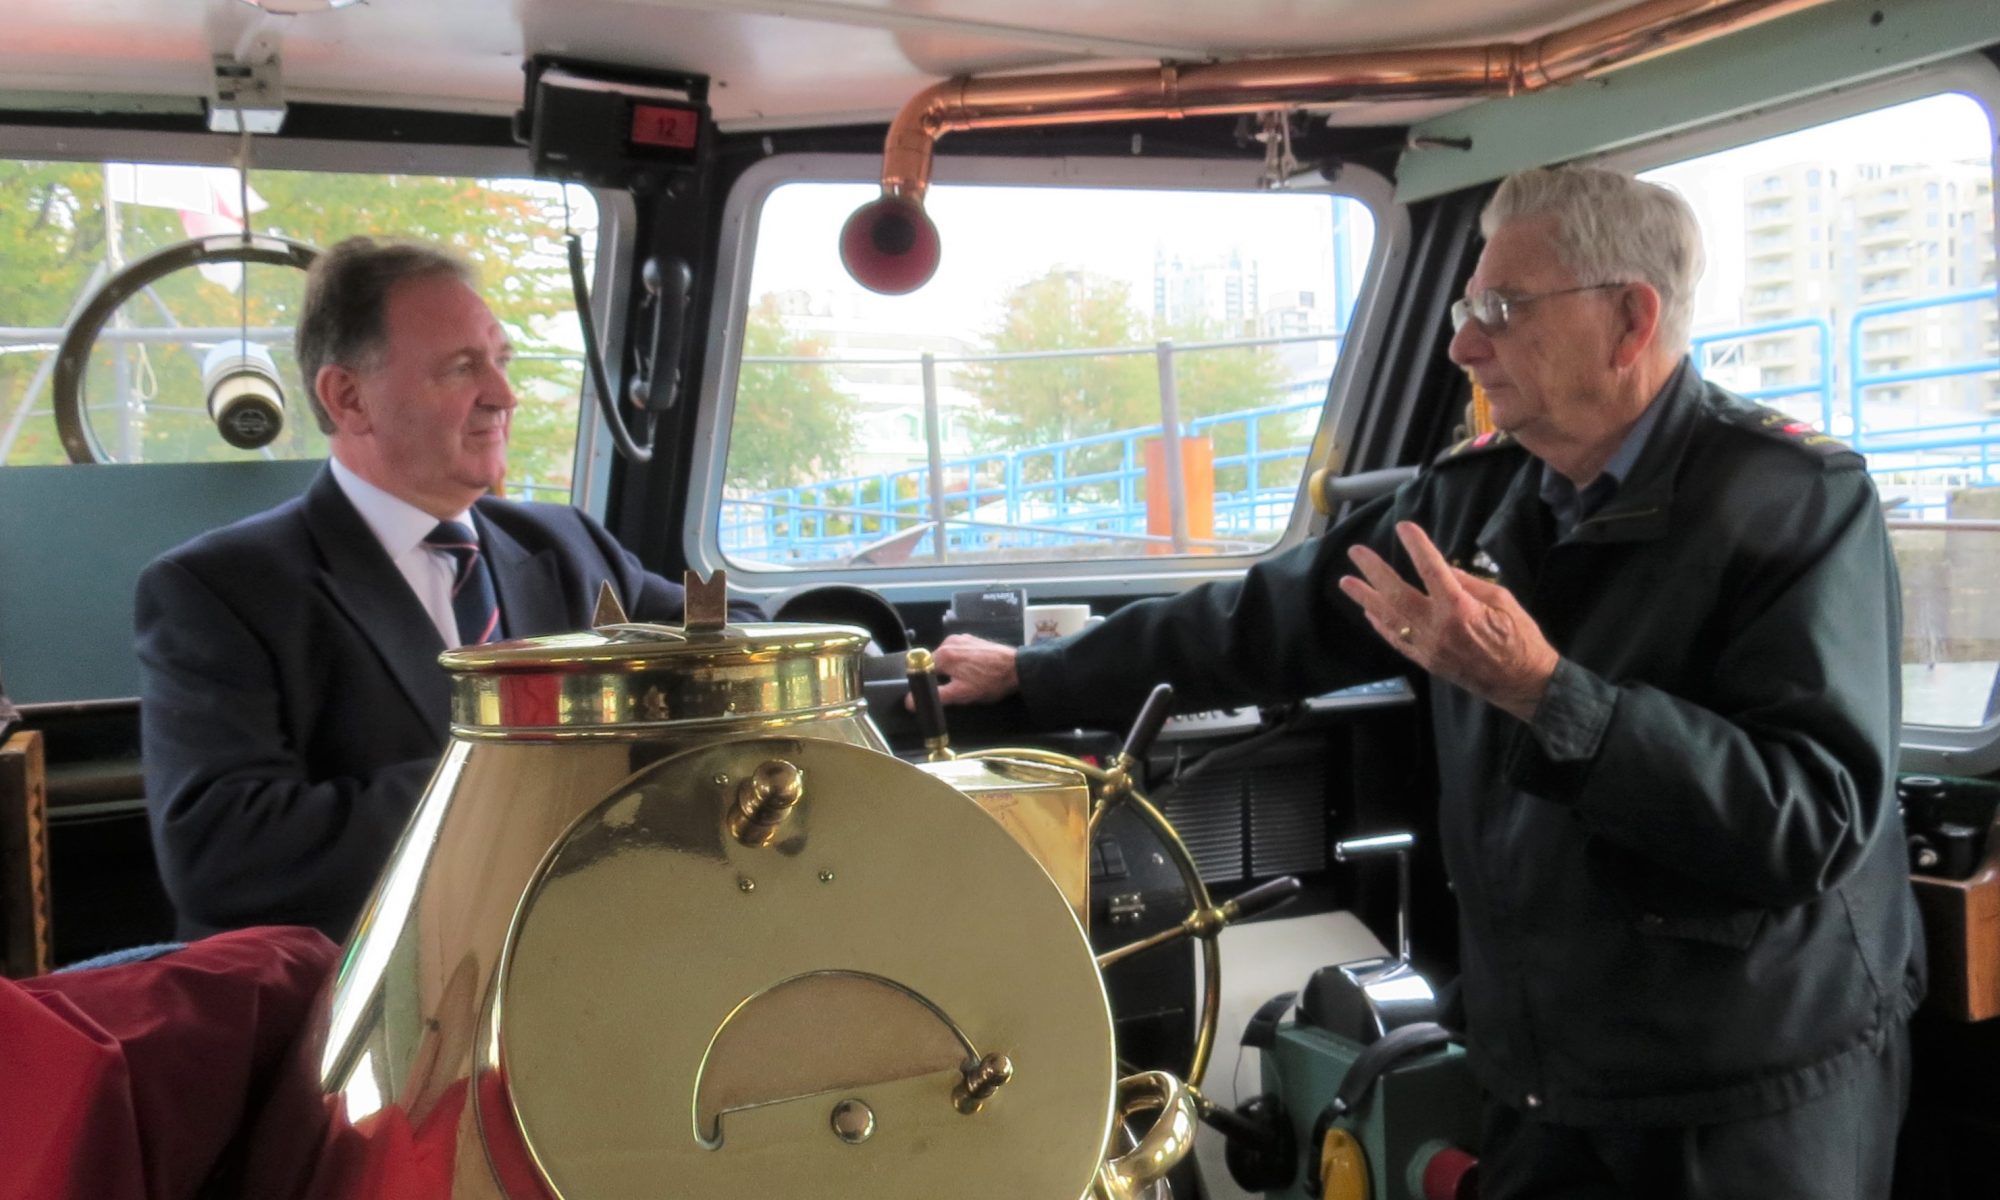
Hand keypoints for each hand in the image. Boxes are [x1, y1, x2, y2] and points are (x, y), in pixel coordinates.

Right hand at [916, 634, 1020, 705]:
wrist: (1018, 668)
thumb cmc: (989, 681)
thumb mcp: (961, 694)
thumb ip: (935, 696)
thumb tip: (910, 701)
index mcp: (943, 655)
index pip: (923, 670)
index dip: (929, 683)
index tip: (939, 692)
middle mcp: (949, 641)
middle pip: (935, 663)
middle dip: (943, 677)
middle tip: (957, 688)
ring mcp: (962, 638)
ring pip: (947, 658)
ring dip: (953, 670)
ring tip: (969, 680)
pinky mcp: (973, 639)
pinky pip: (959, 652)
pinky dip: (962, 662)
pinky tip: (975, 671)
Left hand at [1337, 521, 1558, 721]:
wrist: (1522, 683)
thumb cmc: (1520, 638)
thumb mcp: (1503, 601)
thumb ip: (1469, 585)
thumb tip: (1444, 570)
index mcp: (1460, 609)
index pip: (1432, 570)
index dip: (1416, 546)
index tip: (1403, 527)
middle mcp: (1437, 628)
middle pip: (1397, 594)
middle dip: (1374, 571)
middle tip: (1356, 553)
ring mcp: (1428, 647)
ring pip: (1389, 619)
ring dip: (1366, 598)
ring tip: (1347, 582)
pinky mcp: (1426, 661)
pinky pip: (1397, 640)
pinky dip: (1380, 625)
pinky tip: (1369, 612)